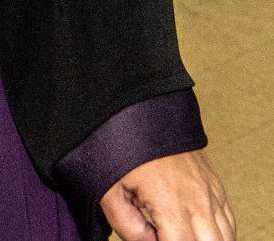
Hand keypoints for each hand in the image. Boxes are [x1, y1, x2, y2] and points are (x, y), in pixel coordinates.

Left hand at [100, 151, 232, 240]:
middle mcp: (198, 200)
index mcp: (171, 203)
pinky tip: (196, 233)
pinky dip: (218, 234)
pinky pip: (228, 221)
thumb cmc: (119, 145)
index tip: (152, 238)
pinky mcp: (215, 185)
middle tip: (163, 235)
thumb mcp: (108, 188)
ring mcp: (211, 193)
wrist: (137, 109)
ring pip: (224, 238)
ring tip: (175, 233)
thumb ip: (126, 224)